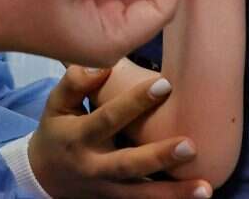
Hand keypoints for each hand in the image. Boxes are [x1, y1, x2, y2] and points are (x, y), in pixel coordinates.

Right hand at [30, 66, 212, 197]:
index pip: (108, 119)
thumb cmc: (56, 131)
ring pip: (142, 194)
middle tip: (190, 146)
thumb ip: (76, 83)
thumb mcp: (56, 104)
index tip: (165, 85)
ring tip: (205, 187)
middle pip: (128, 165)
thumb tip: (103, 63)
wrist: (44, 177)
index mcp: (79, 137)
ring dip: (174, 193)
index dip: (134, 102)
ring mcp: (108, 189)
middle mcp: (94, 166)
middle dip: (159, 156)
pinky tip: (197, 198)